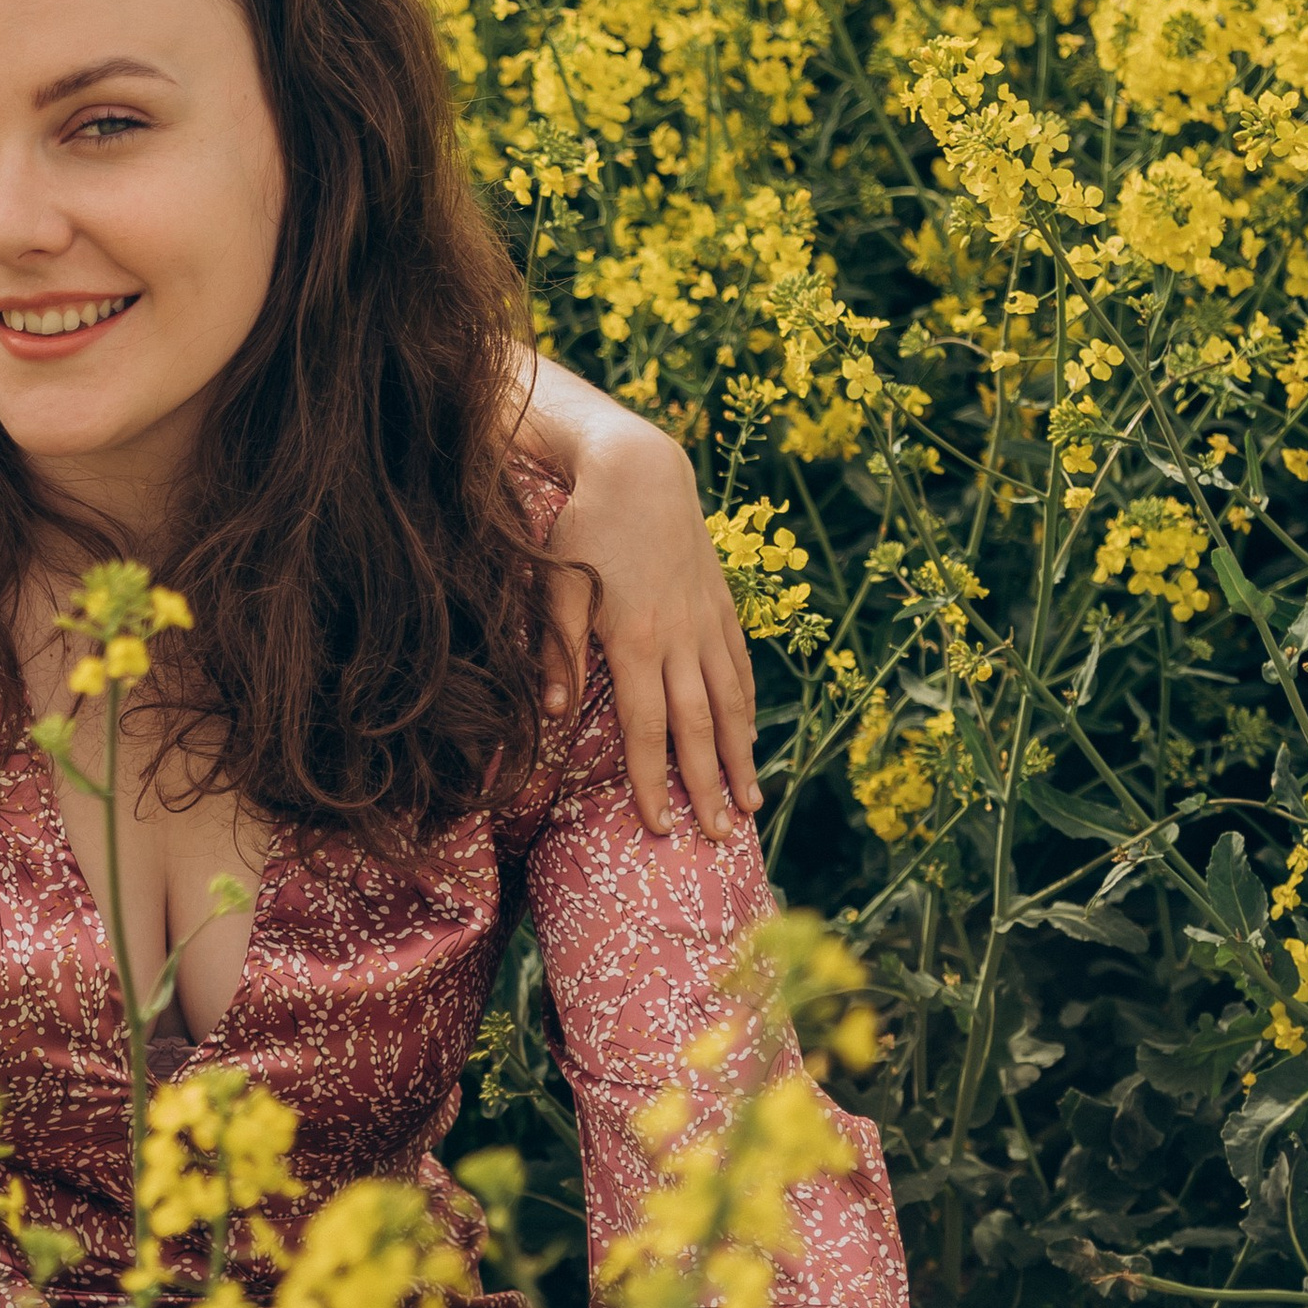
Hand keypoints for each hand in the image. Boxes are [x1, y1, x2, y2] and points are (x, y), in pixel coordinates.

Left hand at [537, 411, 757, 836]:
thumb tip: (557, 713)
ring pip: (730, 703)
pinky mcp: (721, 604)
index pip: (645, 729)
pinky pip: (739, 665)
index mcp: (635, 641)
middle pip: (697, 729)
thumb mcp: (558, 584)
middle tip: (717, 839)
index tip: (658, 827)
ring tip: (750, 805)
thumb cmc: (585, 527)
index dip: (650, 781)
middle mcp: (680, 639)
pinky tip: (750, 734)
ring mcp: (706, 622)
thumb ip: (558, 649)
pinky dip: (747, 705)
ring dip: (740, 757)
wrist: (640, 468)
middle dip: (707, 786)